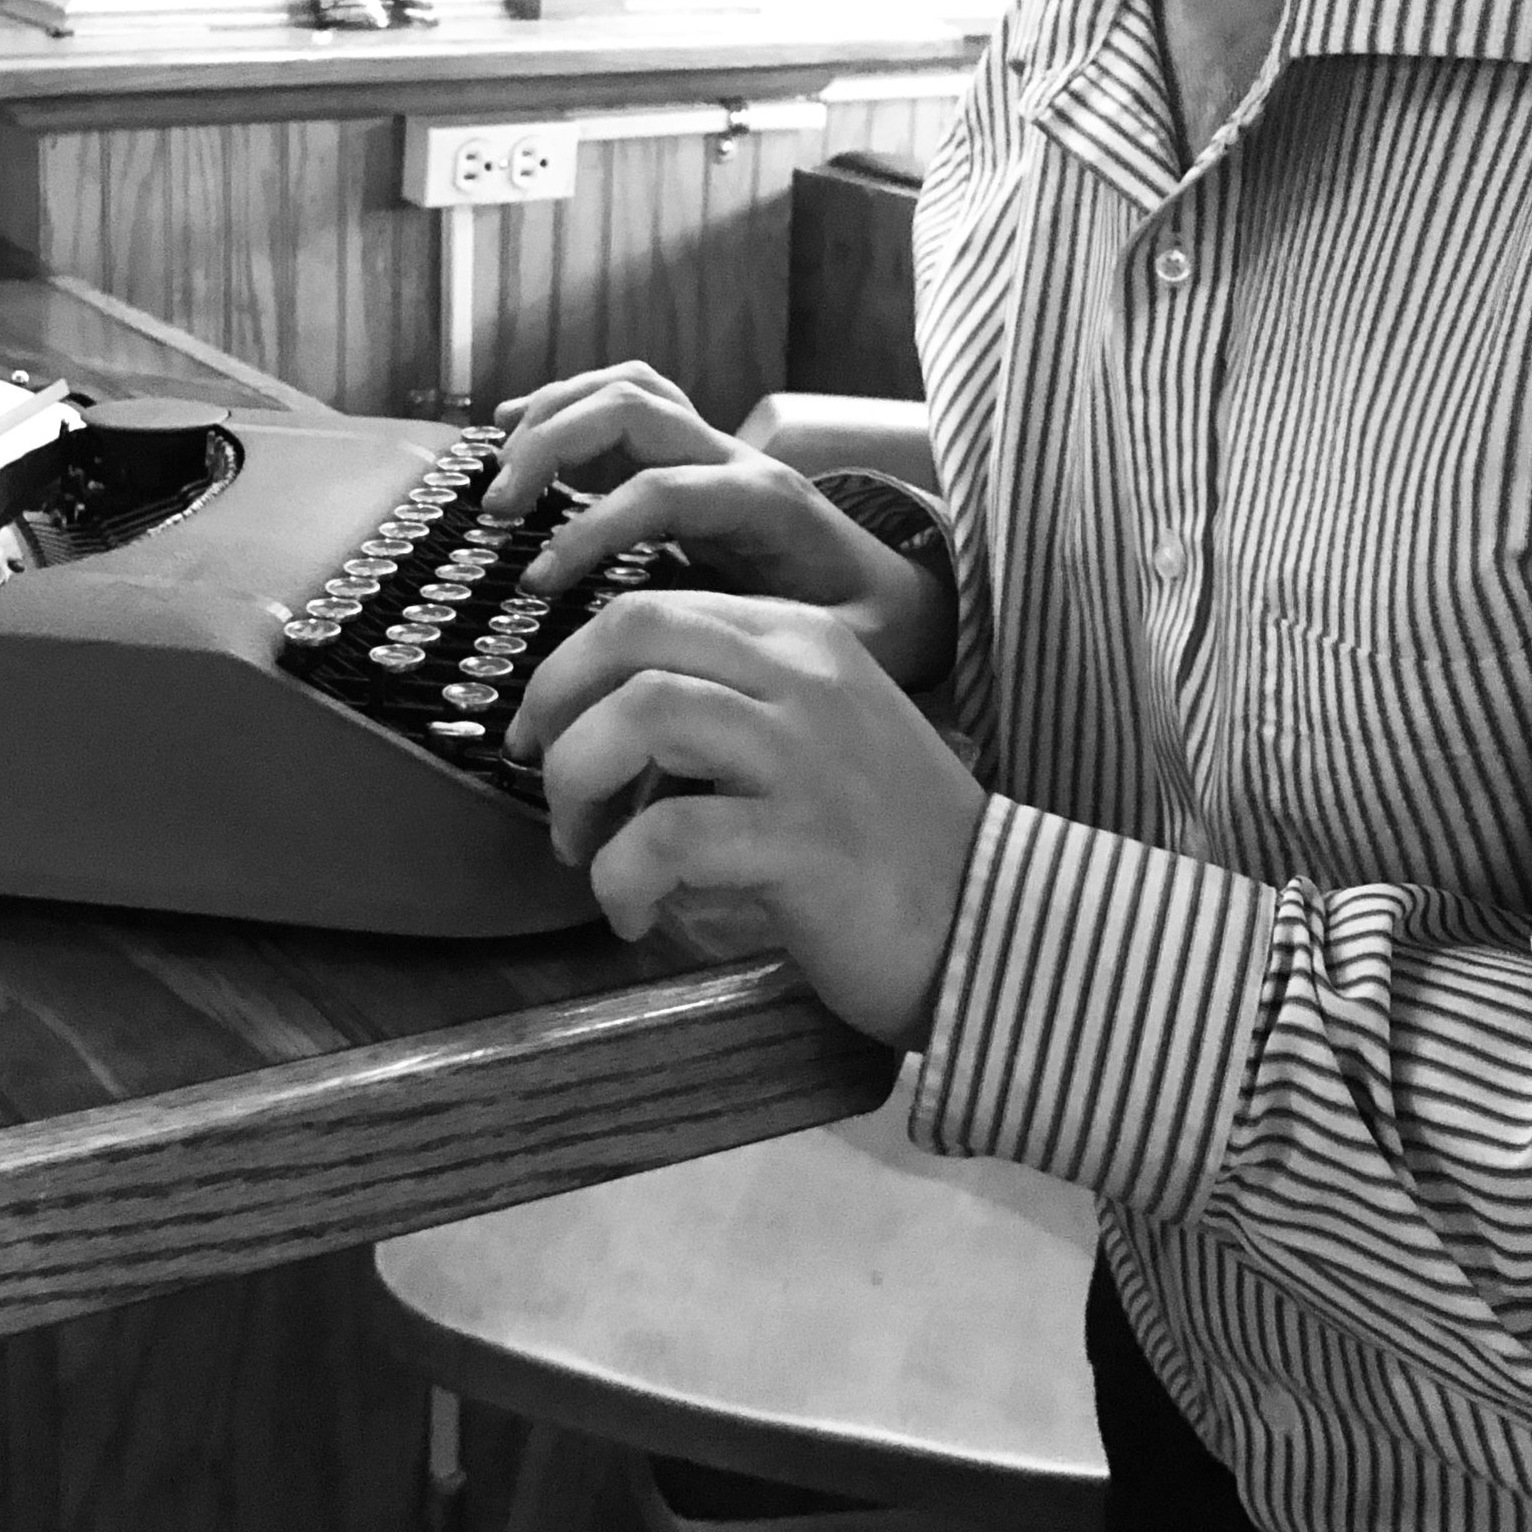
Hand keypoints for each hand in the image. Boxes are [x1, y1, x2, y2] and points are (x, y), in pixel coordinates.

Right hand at [489, 362, 954, 691]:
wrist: (897, 588)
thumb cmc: (866, 621)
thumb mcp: (842, 646)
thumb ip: (779, 655)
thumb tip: (699, 678)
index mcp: (765, 504)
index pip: (661, 491)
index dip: (593, 529)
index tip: (540, 583)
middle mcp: (737, 458)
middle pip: (635, 410)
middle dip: (556, 448)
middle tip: (499, 510)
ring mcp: (715, 446)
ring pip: (626, 388)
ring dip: (553, 416)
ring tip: (499, 474)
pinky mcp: (692, 453)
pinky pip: (626, 398)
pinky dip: (565, 403)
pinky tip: (510, 428)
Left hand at [506, 585, 983, 1047]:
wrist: (992, 922)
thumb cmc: (888, 840)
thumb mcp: (817, 733)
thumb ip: (731, 703)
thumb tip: (600, 721)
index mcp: (803, 639)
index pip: (652, 609)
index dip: (567, 667)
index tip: (539, 731)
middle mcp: (804, 676)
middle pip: (632, 635)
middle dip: (555, 703)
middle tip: (543, 777)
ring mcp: (805, 754)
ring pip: (641, 715)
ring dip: (578, 785)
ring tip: (586, 852)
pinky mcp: (803, 840)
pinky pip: (666, 836)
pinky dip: (622, 880)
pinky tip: (636, 917)